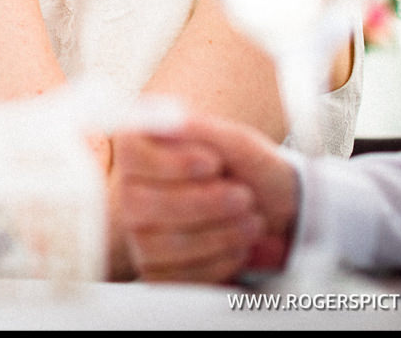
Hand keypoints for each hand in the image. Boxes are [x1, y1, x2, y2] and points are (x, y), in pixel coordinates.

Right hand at [114, 113, 298, 282]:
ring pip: (157, 245)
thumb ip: (200, 129)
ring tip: (252, 222)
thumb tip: (166, 121)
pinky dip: (215, 265)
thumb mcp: (235, 141)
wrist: (270, 208)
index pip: (131, 156)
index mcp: (140, 148)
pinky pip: (172, 278)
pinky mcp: (155, 269)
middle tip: (243, 196)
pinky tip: (239, 249)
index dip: (171, 164)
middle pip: (140, 204)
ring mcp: (138, 233)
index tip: (213, 163)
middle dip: (202, 205)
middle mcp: (130, 190)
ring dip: (215, 237)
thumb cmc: (247, 168)